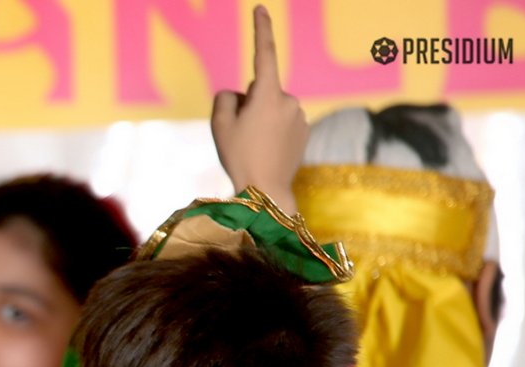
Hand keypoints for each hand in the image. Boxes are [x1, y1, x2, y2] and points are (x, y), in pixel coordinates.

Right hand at [210, 5, 305, 213]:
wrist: (266, 191)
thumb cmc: (240, 156)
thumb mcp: (219, 125)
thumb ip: (225, 99)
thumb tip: (240, 94)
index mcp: (267, 94)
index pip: (264, 54)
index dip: (261, 30)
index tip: (260, 9)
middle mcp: (288, 99)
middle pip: (261, 90)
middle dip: (250, 103)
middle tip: (240, 133)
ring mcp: (299, 115)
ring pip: (272, 107)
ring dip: (262, 118)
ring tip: (254, 146)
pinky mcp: (304, 129)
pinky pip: (283, 121)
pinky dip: (273, 130)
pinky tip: (267, 151)